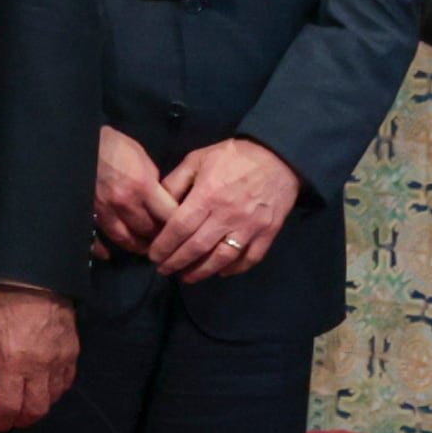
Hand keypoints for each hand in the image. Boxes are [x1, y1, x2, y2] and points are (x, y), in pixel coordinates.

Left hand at [0, 283, 77, 429]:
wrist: (38, 278)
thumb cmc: (1, 299)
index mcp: (14, 362)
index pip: (10, 405)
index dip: (2, 419)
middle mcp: (40, 367)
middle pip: (36, 408)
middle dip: (22, 419)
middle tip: (12, 419)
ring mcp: (59, 361)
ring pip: (53, 398)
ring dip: (39, 407)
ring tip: (27, 406)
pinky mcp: (72, 353)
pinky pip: (66, 382)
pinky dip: (55, 392)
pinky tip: (45, 389)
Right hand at [90, 124, 173, 258]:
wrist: (83, 142)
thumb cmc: (117, 146)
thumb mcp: (144, 160)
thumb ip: (155, 184)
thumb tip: (161, 201)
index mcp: (143, 187)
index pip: (169, 216)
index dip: (179, 224)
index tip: (187, 229)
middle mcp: (125, 203)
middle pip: (149, 231)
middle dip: (161, 237)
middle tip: (169, 241)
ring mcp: (105, 210)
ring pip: (125, 238)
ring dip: (138, 246)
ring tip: (147, 249)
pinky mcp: (89, 212)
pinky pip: (96, 237)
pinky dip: (102, 249)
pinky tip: (109, 254)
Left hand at [147, 137, 302, 282]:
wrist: (278, 156)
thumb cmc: (232, 156)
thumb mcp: (197, 160)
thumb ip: (175, 182)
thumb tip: (156, 206)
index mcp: (207, 195)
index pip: (180, 228)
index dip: (164, 246)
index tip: (153, 255)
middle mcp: (227, 215)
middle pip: (197, 247)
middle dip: (176, 262)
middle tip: (163, 269)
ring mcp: (250, 226)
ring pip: (222, 258)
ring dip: (202, 272)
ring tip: (186, 277)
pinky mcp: (268, 232)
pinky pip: (250, 258)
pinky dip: (234, 269)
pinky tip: (220, 272)